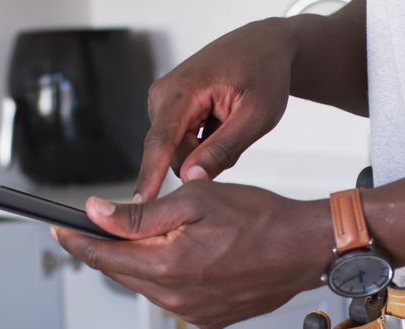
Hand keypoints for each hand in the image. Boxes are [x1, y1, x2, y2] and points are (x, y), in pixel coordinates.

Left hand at [53, 182, 331, 328]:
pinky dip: (169, 276)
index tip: (59, 229)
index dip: (77, 241)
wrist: (305, 248)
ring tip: (159, 235)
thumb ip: (140, 215)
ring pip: (148, 285)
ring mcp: (194, 312)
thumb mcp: (194, 201)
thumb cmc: (260, 218)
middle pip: (123, 273)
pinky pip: (174, 297)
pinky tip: (187, 255)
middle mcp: (177, 297)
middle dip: (107, 249)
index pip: (105, 256)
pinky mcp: (210, 318)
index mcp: (169, 265)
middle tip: (98, 225)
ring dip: (142, 262)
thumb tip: (97, 215)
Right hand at [133, 19, 295, 202]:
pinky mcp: (168, 111)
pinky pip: (181, 144)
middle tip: (237, 137)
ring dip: (206, 152)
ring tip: (230, 125)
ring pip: (177, 153)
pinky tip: (221, 124)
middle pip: (172, 154)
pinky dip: (203, 143)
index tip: (140, 206)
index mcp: (183, 90)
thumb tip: (191, 178)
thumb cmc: (264, 73)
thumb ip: (224, 148)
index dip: (151, 177)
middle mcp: (163, 95)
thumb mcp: (257, 115)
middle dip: (204, 160)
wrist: (262, 47)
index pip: (161, 142)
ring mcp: (162, 103)